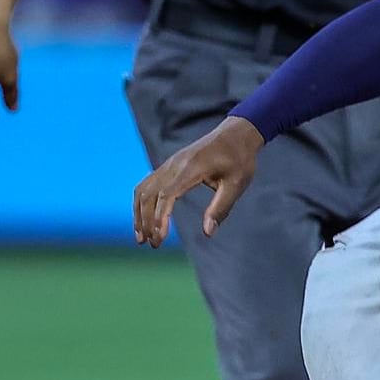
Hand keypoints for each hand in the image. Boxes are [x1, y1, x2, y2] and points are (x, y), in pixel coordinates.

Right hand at [133, 117, 263, 245]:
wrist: (235, 134)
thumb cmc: (239, 160)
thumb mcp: (236, 185)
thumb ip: (221, 208)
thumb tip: (208, 233)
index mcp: (191, 168)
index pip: (167, 195)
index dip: (160, 217)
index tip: (159, 238)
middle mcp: (174, 165)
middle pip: (149, 194)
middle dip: (147, 221)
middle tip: (153, 245)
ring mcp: (169, 164)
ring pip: (143, 190)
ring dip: (139, 214)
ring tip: (142, 238)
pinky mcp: (169, 166)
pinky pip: (148, 184)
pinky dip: (142, 203)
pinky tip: (144, 220)